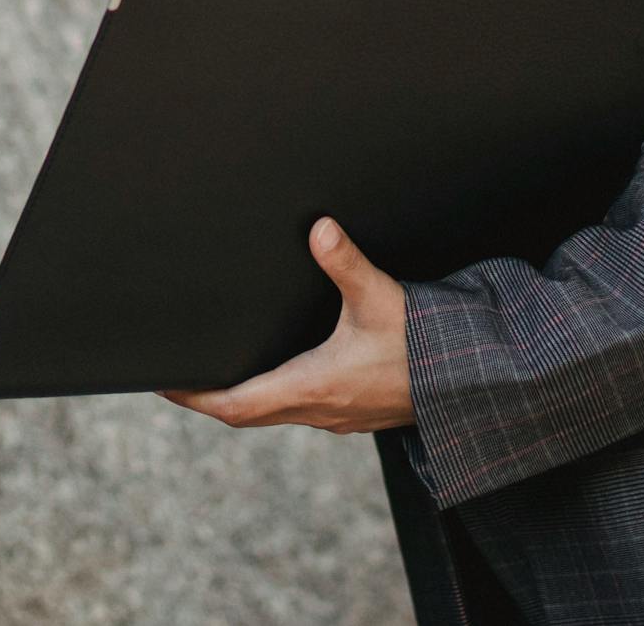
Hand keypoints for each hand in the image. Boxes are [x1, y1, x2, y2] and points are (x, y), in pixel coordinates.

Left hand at [159, 218, 413, 433]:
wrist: (478, 383)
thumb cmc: (429, 347)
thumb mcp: (382, 299)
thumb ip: (346, 263)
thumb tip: (320, 228)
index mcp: (314, 387)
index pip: (236, 405)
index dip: (196, 396)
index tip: (165, 382)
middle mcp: (321, 409)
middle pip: (248, 413)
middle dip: (210, 396)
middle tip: (179, 375)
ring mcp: (339, 415)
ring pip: (275, 412)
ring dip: (244, 396)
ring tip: (217, 371)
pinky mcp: (356, 411)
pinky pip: (300, 408)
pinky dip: (275, 394)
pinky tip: (275, 370)